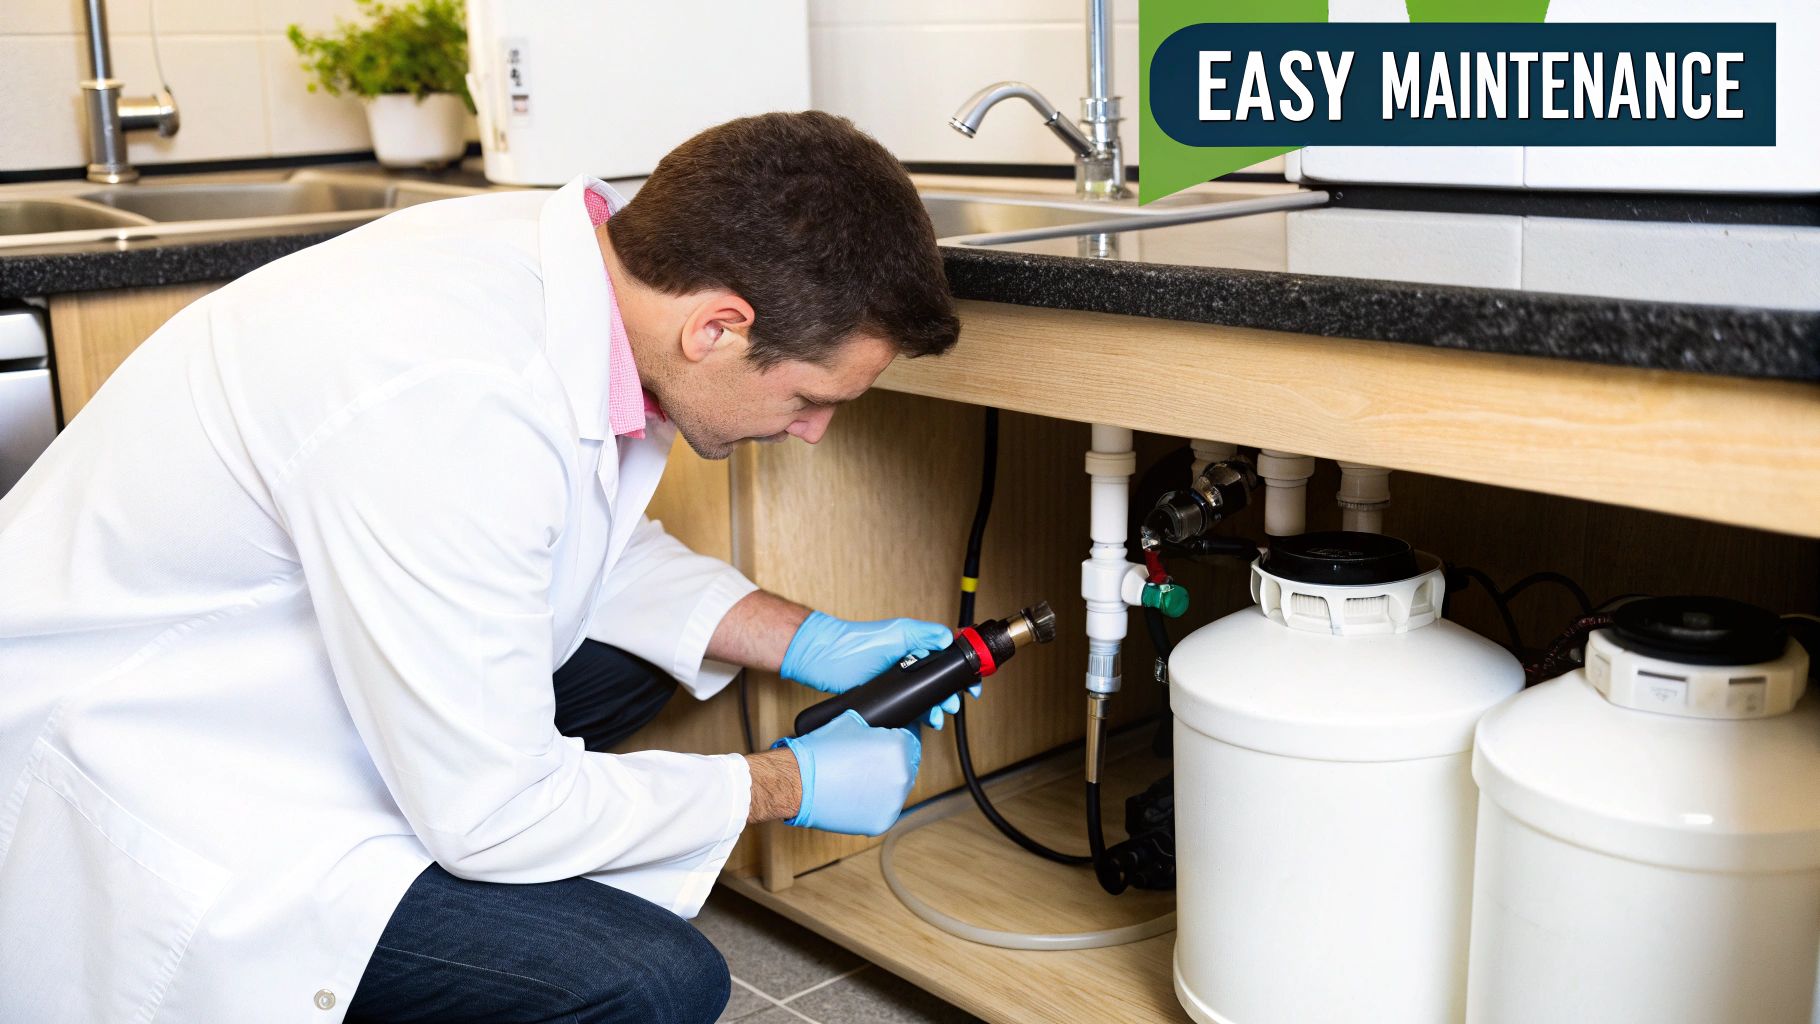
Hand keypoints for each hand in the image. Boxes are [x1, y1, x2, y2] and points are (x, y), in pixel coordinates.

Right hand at [773, 710, 920, 835]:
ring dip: (884, 784)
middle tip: (868, 762)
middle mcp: (902, 776)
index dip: (897, 739)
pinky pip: (884, 810)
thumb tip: (882, 726)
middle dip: (892, 762)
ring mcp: (893, 802)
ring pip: (896, 790)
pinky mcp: (882, 822)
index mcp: (899, 748)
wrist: (798, 783)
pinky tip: (856, 797)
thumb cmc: (820, 753)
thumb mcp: (851, 722)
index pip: (911, 740)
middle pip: (906, 766)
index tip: (884, 744)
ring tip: (859, 780)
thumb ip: (875, 725)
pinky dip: (873, 805)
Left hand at [782, 611, 960, 727]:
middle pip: (941, 685)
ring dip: (937, 710)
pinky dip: (919, 719)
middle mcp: (910, 667)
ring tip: (937, 716)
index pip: (948, 660)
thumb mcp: (896, 633)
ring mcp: (899, 685)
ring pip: (927, 701)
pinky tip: (922, 722)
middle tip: (952, 704)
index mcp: (917, 648)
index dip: (962, 672)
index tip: (973, 684)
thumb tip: (948, 638)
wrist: (825, 660)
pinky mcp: (887, 701)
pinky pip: (909, 712)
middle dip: (951, 697)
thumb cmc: (857, 643)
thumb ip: (924, 634)